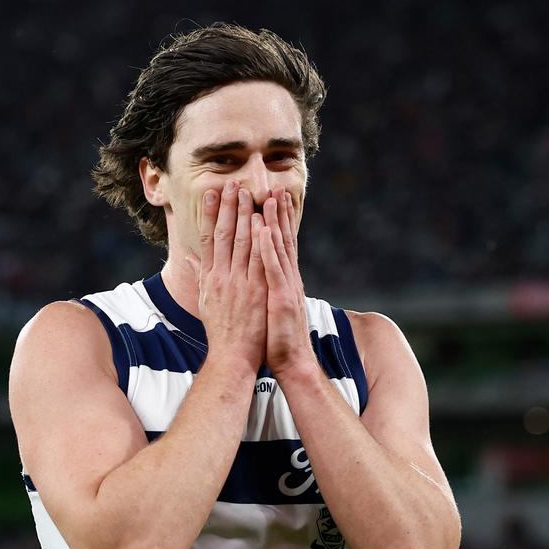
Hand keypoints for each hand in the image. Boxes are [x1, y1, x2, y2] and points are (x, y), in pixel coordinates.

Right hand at [188, 180, 267, 373]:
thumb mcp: (204, 302)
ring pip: (241, 242)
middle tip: (231, 182)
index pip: (208, 238)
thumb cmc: (221, 332)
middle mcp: (221, 277)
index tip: (213, 193)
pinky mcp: (254, 291)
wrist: (232, 357)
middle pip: (223, 234)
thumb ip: (199, 276)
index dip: (210, 213)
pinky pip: (257, 260)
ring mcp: (238, 283)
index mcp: (210, 278)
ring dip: (245, 215)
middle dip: (228, 207)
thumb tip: (189, 258)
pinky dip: (259, 240)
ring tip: (248, 192)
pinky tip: (262, 221)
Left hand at [258, 187, 314, 378]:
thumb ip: (262, 289)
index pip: (278, 245)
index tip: (269, 199)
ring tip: (270, 198)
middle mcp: (287, 278)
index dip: (275, 222)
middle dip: (279, 213)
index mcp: (282, 280)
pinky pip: (274, 268)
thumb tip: (257, 278)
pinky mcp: (282, 297)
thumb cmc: (277, 337)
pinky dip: (268, 248)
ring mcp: (286, 286)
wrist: (291, 361)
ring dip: (275, 222)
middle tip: (275, 187)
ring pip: (280, 248)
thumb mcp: (267, 307)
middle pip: (283, 240)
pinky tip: (264, 231)